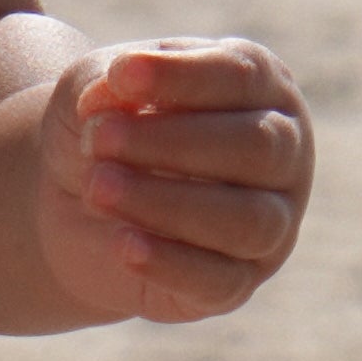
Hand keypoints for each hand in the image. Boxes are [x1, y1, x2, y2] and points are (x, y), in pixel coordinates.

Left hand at [35, 40, 311, 328]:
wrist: (77, 201)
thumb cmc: (109, 126)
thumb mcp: (98, 90)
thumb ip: (107, 86)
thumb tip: (116, 94)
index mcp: (262, 87)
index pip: (240, 76)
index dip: (182, 76)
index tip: (120, 75)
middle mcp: (283, 154)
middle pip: (256, 147)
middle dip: (172, 143)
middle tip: (99, 139)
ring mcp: (272, 224)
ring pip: (247, 220)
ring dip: (167, 203)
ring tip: (97, 188)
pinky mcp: (237, 285)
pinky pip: (220, 281)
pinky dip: (170, 262)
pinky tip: (122, 244)